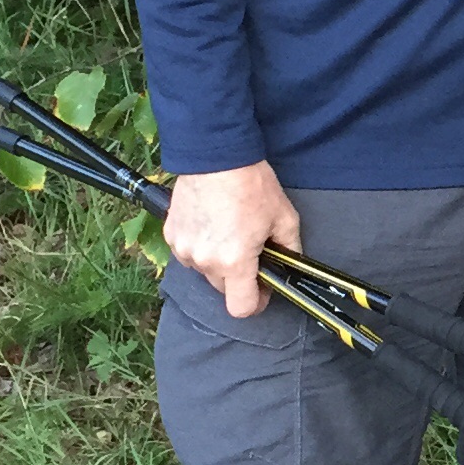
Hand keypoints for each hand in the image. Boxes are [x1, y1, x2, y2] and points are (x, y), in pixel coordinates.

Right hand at [166, 161, 301, 318]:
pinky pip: (188, 253)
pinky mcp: (172, 235)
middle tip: (250, 251)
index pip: (241, 308)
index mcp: (235, 261)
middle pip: (224, 289)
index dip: (256, 302)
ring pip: (205, 270)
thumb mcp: (284, 218)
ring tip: (229, 232)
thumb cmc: (250, 183)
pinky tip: (212, 224)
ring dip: (217, 261)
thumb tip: (291, 265)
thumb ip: (290, 249)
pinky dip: (200, 246)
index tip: (263, 290)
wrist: (216, 156)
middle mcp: (205, 260)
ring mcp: (184, 249)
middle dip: (239, 277)